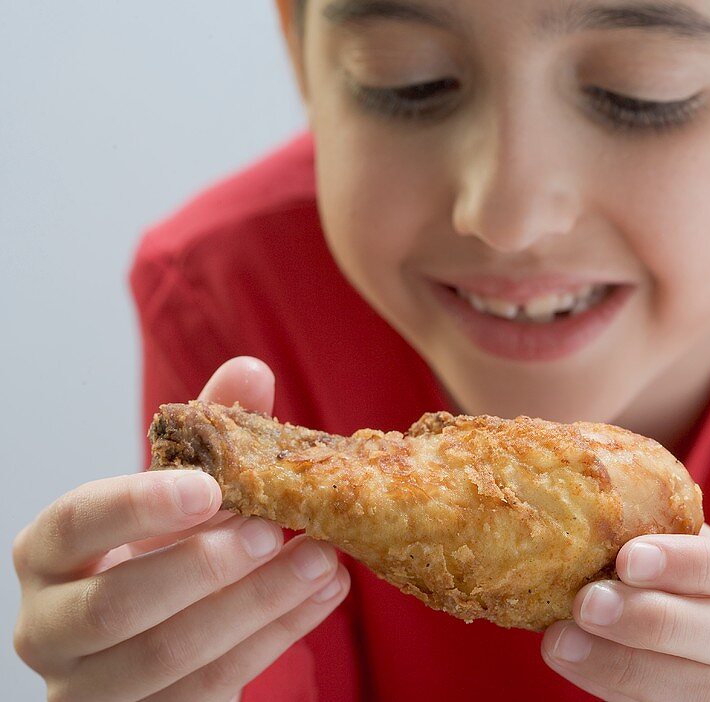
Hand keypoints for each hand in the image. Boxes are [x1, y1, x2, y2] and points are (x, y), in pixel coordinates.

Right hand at [12, 357, 349, 701]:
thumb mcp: (174, 499)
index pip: (76, 524)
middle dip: (206, 566)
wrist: (147, 652)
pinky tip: (326, 592)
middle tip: (278, 530)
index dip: (139, 505)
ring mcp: (93, 688)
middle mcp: (52, 626)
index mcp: (50, 554)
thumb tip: (251, 371)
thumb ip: (208, 437)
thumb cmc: (157, 558)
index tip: (211, 487)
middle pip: (119, 605)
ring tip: (323, 559)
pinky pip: (212, 686)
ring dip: (257, 604)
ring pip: (171, 655)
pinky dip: (278, 635)